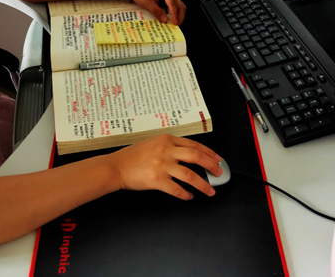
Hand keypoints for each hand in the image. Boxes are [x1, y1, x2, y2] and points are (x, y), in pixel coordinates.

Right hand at [104, 134, 222, 199]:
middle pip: (196, 157)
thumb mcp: (152, 143)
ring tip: (210, 191)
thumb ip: (169, 146)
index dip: (208, 152)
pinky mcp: (157, 180)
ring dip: (203, 185)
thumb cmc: (131, 156)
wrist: (116, 167)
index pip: (194, 144)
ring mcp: (162, 165)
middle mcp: (166, 150)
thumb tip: (187, 154)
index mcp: (166, 139)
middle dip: (211, 165)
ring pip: (190, 175)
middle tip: (219, 173)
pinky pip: (176, 189)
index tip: (217, 159)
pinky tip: (189, 196)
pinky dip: (185, 194)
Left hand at [125, 0, 186, 24]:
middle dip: (179, 15)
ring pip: (178, 6)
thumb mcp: (147, 3)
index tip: (175, 22)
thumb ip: (156, 11)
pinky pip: (173, 7)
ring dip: (178, 15)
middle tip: (177, 25)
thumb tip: (165, 20)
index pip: (173, 3)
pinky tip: (171, 19)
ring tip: (175, 24)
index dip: (175, 14)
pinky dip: (173, 13)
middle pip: (179, 4)